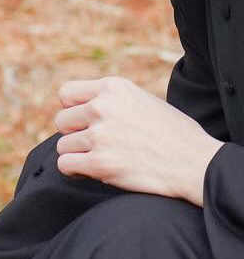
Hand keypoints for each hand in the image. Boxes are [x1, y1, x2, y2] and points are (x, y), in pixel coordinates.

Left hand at [55, 76, 223, 205]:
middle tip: (99, 144)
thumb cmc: (174, 134)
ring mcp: (99, 135)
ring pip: (63, 145)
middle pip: (61, 121)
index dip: (73, 110)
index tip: (87, 122)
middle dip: (75, 134)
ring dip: (78, 155)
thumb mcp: (143, 101)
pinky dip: (75, 170)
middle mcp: (102, 107)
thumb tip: (80, 109)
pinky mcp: (98, 162)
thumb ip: (112, 102)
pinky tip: (93, 170)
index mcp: (114, 88)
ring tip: (104, 157)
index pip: (66, 94)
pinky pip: (64, 165)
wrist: (196, 163)